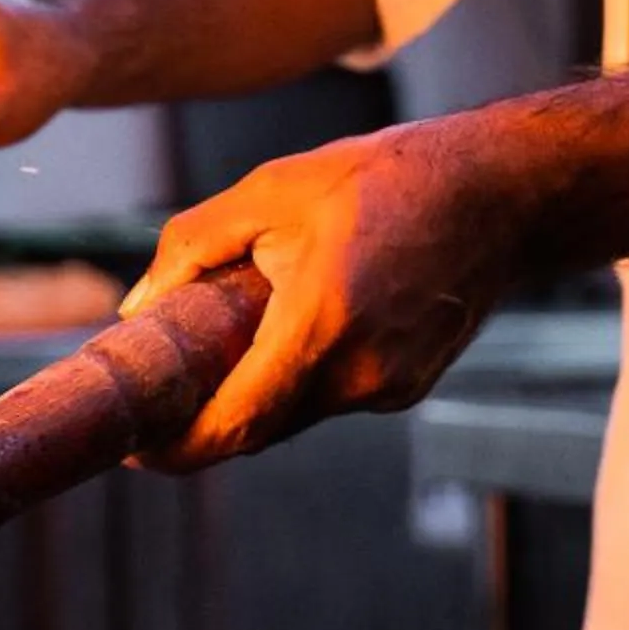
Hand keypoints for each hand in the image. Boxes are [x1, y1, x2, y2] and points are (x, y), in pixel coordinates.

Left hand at [123, 123, 510, 467]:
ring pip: (296, 411)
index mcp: (321, 326)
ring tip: (219, 342)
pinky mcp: (409, 386)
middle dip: (204, 418)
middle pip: (259, 426)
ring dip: (253, 392)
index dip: (175, 450)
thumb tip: (139, 305)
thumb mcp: (271, 190)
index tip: (131, 450)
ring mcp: (391, 388)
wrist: (497, 192)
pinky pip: (333, 396)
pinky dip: (297, 377)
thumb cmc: (383, 180)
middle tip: (154, 395)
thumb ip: (194, 246)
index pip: (235, 424)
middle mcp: (360, 374)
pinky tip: (288, 327)